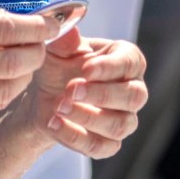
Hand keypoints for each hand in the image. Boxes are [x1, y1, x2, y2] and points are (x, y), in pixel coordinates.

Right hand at [0, 0, 49, 113]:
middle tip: (42, 44)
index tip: (52, 24)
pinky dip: (6, 90)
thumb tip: (23, 20)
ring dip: (25, 75)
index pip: (6, 29)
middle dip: (36, 54)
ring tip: (26, 61)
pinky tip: (8, 77)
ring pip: (4, 89)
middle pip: (10, 63)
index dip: (37, 28)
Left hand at [22, 32, 146, 159]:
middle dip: (101, 94)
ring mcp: (125, 119)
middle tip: (71, 89)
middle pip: (134, 96)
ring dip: (87, 117)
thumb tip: (69, 31)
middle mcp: (133, 90)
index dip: (109, 67)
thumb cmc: (60, 68)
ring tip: (59, 106)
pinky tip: (55, 124)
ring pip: (120, 125)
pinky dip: (75, 137)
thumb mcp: (57, 50)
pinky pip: (101, 147)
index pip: (131, 63)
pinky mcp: (110, 144)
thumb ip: (63, 41)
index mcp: (127, 60)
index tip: (85, 69)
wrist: (45, 98)